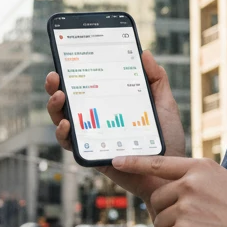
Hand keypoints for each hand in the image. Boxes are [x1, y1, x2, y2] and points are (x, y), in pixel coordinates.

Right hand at [45, 50, 185, 208]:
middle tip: (55, 76)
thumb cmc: (168, 138)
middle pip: (69, 100)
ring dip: (54, 107)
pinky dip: (63, 134)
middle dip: (55, 86)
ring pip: (62, 120)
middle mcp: (97, 118)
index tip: (66, 56)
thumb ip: (156, 78)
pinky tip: (67, 124)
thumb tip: (144, 52)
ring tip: (60, 95)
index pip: (87, 84)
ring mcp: (92, 136)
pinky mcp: (91, 154)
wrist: (171, 173)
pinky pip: (70, 145)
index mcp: (111, 103)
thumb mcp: (164, 103)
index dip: (73, 71)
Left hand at [111, 155, 226, 226]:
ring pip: (161, 222)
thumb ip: (196, 180)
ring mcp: (186, 206)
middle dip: (168, 214)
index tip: (116, 161)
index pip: (159, 162)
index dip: (135, 162)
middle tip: (194, 224)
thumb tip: (171, 190)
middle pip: (157, 199)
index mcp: (201, 166)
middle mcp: (190, 182)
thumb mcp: (224, 182)